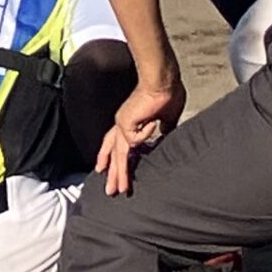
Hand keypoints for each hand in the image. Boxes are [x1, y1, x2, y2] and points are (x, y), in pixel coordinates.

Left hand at [97, 77, 184, 195]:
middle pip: (114, 152)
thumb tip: (163, 138)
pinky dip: (148, 134)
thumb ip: (161, 130)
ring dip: (119, 173)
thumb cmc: (166, 93)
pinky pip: (136, 139)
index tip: (105, 170)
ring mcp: (122, 123)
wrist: (162, 80)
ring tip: (119, 189)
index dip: (111, 157)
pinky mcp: (125, 123)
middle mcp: (122, 123)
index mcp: (130, 120)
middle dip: (113, 173)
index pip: (116, 143)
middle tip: (111, 191)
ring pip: (118, 154)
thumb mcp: (166, 118)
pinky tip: (153, 121)